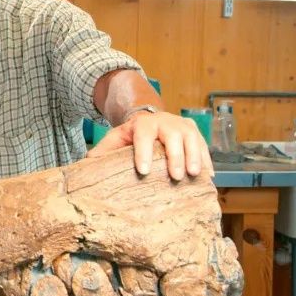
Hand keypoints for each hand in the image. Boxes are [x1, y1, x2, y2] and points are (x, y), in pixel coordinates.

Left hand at [87, 110, 213, 179]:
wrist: (150, 119)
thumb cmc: (131, 134)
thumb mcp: (116, 138)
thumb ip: (103, 149)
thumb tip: (87, 162)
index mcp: (142, 124)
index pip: (143, 137)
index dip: (143, 153)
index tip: (143, 170)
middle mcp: (165, 122)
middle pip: (172, 136)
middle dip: (174, 156)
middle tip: (175, 176)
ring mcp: (182, 125)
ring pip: (191, 138)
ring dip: (194, 156)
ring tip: (195, 175)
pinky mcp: (195, 131)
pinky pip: (203, 145)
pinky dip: (206, 159)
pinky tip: (208, 175)